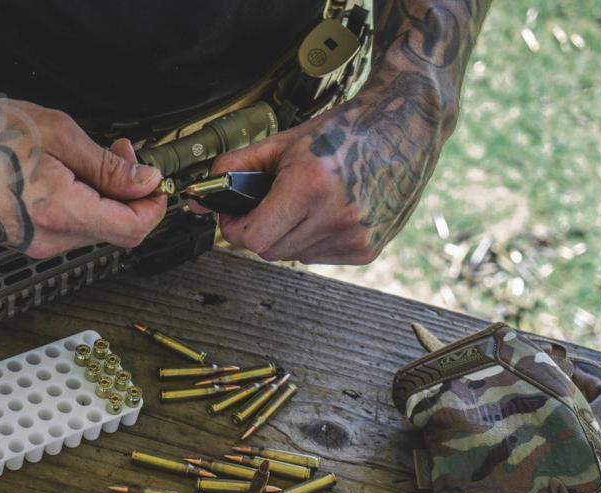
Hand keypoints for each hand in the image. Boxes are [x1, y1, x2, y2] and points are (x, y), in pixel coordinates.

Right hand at [0, 85, 165, 257]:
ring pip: (98, 232)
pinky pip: (75, 231)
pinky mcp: (31, 244)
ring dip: (109, 199)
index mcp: (60, 211)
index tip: (157, 184)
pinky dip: (87, 207)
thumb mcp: (59, 135)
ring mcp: (39, 246)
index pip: (131, 229)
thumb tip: (146, 182)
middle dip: (132, 196)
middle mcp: (50, 240)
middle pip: (118, 232)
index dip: (154, 208)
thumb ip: (109, 166)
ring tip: (94, 159)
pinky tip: (75, 177)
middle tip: (126, 154)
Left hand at [200, 79, 454, 265]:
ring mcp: (355, 238)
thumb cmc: (341, 132)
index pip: (252, 238)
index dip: (235, 228)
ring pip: (294, 256)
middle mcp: (335, 217)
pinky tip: (330, 212)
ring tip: (308, 202)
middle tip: (272, 203)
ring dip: (290, 235)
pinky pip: (320, 257)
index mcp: (310, 186)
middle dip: (261, 230)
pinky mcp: (367, 251)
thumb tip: (196, 198)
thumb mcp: (283, 143)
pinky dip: (315, 240)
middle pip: (270, 251)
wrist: (404, 128)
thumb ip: (234, 171)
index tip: (236, 214)